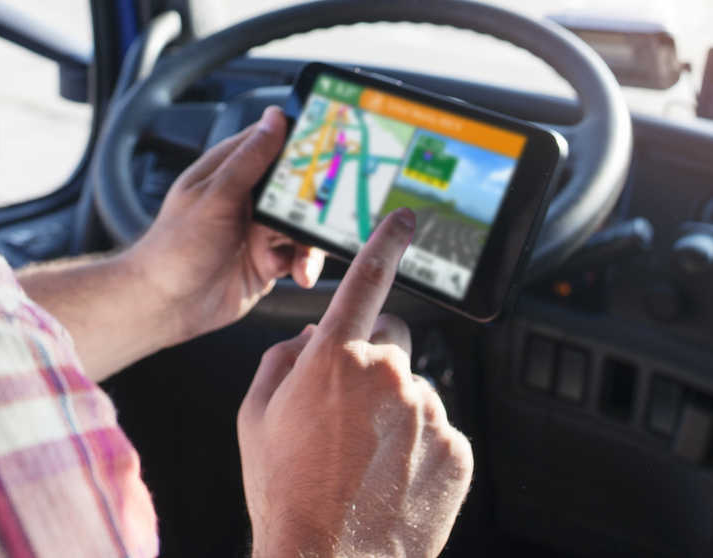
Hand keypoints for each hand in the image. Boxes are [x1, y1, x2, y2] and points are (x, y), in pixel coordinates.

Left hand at [124, 106, 325, 346]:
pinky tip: (299, 273)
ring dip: (310, 240)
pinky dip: (304, 263)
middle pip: (297, 185)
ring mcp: (258, 229)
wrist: (166, 305)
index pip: (273, 142)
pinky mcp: (267, 259)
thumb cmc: (177, 246)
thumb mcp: (217, 196)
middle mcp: (248, 196)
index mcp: (231, 169)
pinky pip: (299, 255)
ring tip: (305, 257)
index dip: (303, 141)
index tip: (334, 144)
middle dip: (316, 198)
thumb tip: (275, 118)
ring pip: (303, 223)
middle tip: (333, 209)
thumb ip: (249, 159)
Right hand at [237, 209, 474, 557]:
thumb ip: (282, 360)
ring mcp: (428, 413)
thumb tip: (311, 341)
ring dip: (394, 414)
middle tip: (347, 413)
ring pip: (413, 392)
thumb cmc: (285, 494)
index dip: (386, 243)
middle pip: (391, 341)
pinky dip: (418, 451)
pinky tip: (388, 482)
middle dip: (372, 363)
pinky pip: (438, 432)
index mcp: (335, 359)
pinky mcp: (457, 450)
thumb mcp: (255, 418)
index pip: (367, 280)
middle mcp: (388, 375)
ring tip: (363, 464)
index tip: (406, 218)